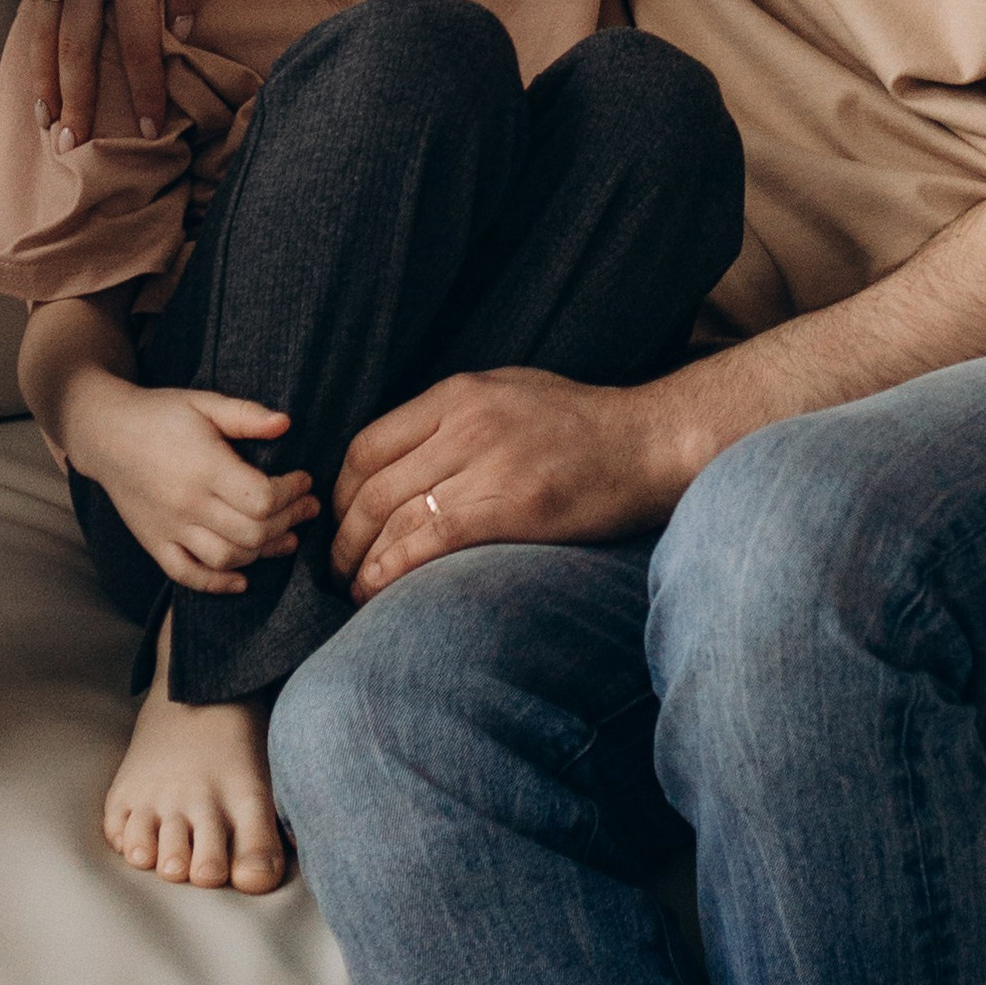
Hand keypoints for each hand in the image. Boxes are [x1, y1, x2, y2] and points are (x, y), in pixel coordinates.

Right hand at [14, 0, 216, 144]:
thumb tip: (179, 32)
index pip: (136, 46)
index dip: (145, 91)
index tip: (153, 130)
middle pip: (76, 51)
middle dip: (79, 103)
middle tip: (76, 147)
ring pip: (43, 32)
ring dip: (43, 81)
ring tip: (47, 120)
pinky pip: (33, 1)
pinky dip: (31, 38)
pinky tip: (34, 61)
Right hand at [66, 376, 316, 596]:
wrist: (106, 435)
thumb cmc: (160, 414)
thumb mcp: (204, 402)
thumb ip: (245, 414)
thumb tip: (287, 423)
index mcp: (204, 467)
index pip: (261, 498)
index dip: (292, 493)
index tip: (304, 480)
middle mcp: (188, 504)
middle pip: (251, 532)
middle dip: (289, 522)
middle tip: (308, 508)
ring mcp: (170, 528)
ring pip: (226, 558)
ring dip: (263, 553)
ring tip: (287, 537)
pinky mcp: (155, 543)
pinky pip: (188, 575)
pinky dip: (217, 584)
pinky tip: (242, 580)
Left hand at [330, 366, 681, 598]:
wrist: (648, 443)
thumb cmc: (582, 423)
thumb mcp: (508, 393)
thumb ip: (453, 417)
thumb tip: (400, 457)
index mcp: (458, 393)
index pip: (368, 444)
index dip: (341, 490)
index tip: (340, 520)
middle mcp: (465, 422)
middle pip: (372, 485)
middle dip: (342, 534)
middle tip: (337, 567)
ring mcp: (488, 463)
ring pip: (394, 516)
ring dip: (362, 560)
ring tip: (354, 589)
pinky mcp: (511, 506)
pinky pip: (430, 540)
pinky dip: (393, 569)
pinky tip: (377, 591)